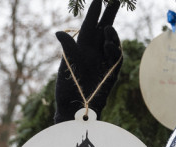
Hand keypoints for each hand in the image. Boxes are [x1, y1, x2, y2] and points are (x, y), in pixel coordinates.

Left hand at [54, 0, 121, 122]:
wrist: (77, 106)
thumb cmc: (68, 87)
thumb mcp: (67, 65)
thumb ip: (68, 48)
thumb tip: (58, 32)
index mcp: (80, 46)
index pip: (89, 25)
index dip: (94, 12)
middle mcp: (93, 51)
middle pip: (103, 28)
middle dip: (110, 13)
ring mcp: (104, 60)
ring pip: (111, 40)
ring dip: (110, 32)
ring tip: (106, 29)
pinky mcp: (112, 71)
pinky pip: (117, 55)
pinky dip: (114, 48)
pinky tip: (108, 45)